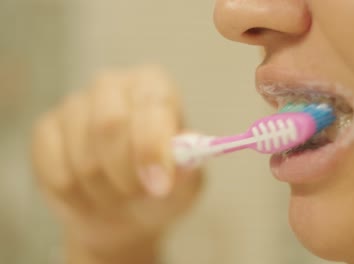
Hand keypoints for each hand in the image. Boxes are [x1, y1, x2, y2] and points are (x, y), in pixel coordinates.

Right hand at [31, 66, 201, 262]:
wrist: (124, 211)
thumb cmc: (160, 189)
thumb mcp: (185, 186)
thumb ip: (187, 172)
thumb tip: (183, 162)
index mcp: (154, 86)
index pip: (152, 104)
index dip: (153, 147)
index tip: (159, 185)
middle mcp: (113, 85)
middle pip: (109, 124)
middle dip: (125, 172)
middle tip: (136, 194)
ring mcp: (75, 104)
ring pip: (82, 156)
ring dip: (104, 191)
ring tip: (118, 197)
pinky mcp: (46, 130)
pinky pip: (56, 170)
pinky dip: (77, 196)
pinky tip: (90, 195)